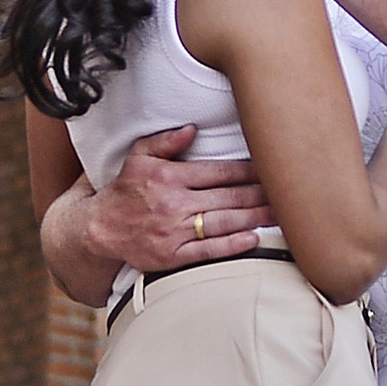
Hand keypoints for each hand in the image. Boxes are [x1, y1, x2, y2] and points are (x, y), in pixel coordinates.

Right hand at [82, 125, 276, 272]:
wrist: (98, 229)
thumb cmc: (124, 190)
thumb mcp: (138, 157)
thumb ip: (164, 140)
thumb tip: (192, 128)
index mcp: (170, 177)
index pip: (220, 172)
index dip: (249, 171)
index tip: (271, 168)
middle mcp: (175, 204)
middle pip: (229, 197)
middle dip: (261, 193)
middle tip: (287, 190)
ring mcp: (174, 232)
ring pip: (224, 222)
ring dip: (255, 217)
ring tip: (280, 213)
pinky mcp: (172, 256)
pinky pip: (209, 251)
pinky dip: (233, 245)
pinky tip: (254, 238)